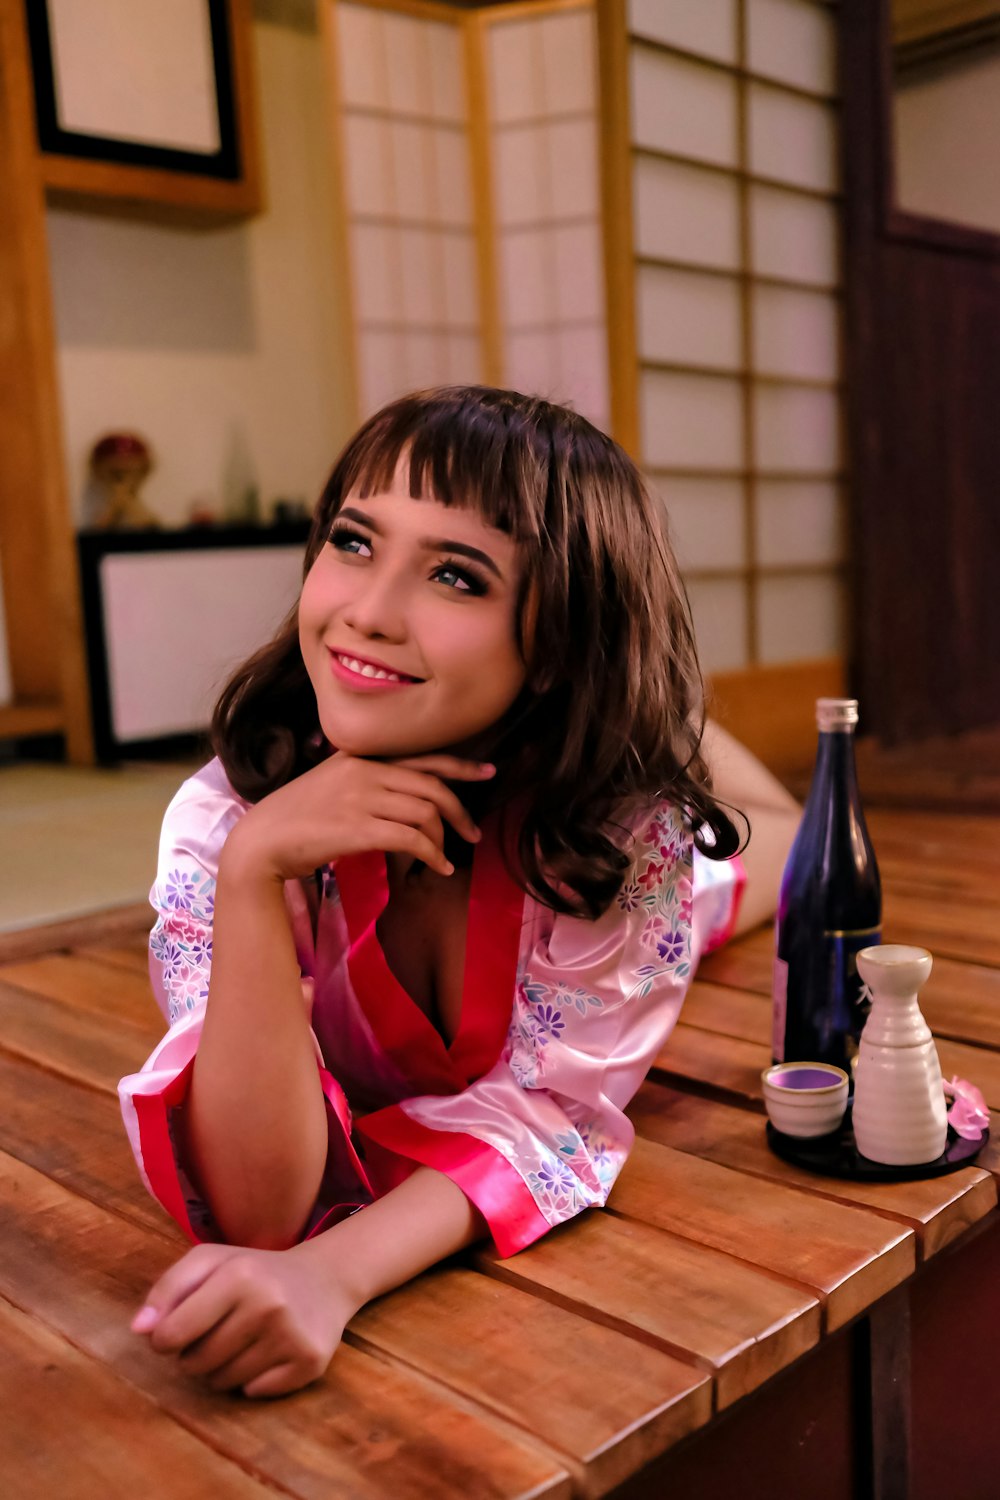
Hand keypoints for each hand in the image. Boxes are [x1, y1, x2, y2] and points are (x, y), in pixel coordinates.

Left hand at [131, 1240, 355, 1398]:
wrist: (325, 1279)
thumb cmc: (255, 1271)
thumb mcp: (211, 1261)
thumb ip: (169, 1288)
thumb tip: (139, 1329)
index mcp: (239, 1275)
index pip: (172, 1333)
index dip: (164, 1340)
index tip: (174, 1332)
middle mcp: (268, 1305)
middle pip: (196, 1363)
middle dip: (194, 1356)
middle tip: (214, 1334)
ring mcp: (291, 1336)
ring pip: (224, 1383)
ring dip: (221, 1369)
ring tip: (240, 1342)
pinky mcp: (310, 1362)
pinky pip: (254, 1393)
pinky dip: (252, 1382)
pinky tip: (265, 1354)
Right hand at [223, 751, 493, 882]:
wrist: (260, 842)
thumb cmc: (294, 818)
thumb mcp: (330, 783)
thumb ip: (365, 781)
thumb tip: (406, 800)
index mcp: (359, 757)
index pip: (422, 756)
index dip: (460, 765)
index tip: (488, 772)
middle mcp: (364, 771)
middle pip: (432, 786)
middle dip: (460, 811)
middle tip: (473, 833)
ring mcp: (361, 798)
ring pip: (425, 813)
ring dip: (445, 839)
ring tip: (447, 857)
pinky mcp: (359, 829)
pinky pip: (412, 840)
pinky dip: (432, 855)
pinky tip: (437, 868)